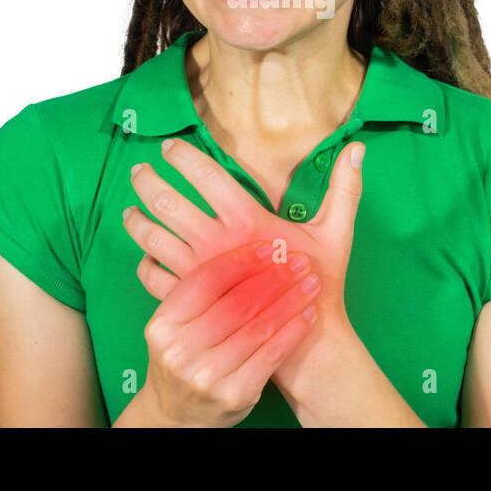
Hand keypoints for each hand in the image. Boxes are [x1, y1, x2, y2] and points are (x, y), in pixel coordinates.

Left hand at [123, 137, 365, 393]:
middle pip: (165, 201)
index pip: (204, 173)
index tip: (170, 146)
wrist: (305, 343)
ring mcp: (195, 272)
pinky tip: (145, 253)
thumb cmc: (320, 284)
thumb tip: (359, 148)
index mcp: (245, 219)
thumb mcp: (336, 232)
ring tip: (130, 209)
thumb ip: (345, 188)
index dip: (183, 155)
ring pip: (151, 237)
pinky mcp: (186, 300)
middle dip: (147, 181)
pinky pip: (150, 275)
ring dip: (136, 219)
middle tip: (139, 171)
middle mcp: (214, 241)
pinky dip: (143, 261)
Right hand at [131, 240, 321, 426]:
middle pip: (237, 302)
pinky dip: (293, 331)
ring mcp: (207, 375)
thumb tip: (234, 234)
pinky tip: (308, 314)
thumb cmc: (184, 355)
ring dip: (290, 300)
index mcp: (164, 323)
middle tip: (299, 260)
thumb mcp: (175, 323)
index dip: (241, 259)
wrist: (177, 415)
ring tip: (311, 282)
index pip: (207, 280)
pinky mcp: (234, 395)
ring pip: (258, 327)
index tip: (269, 245)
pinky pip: (271, 355)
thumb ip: (199, 289)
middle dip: (274, 277)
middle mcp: (181, 350)